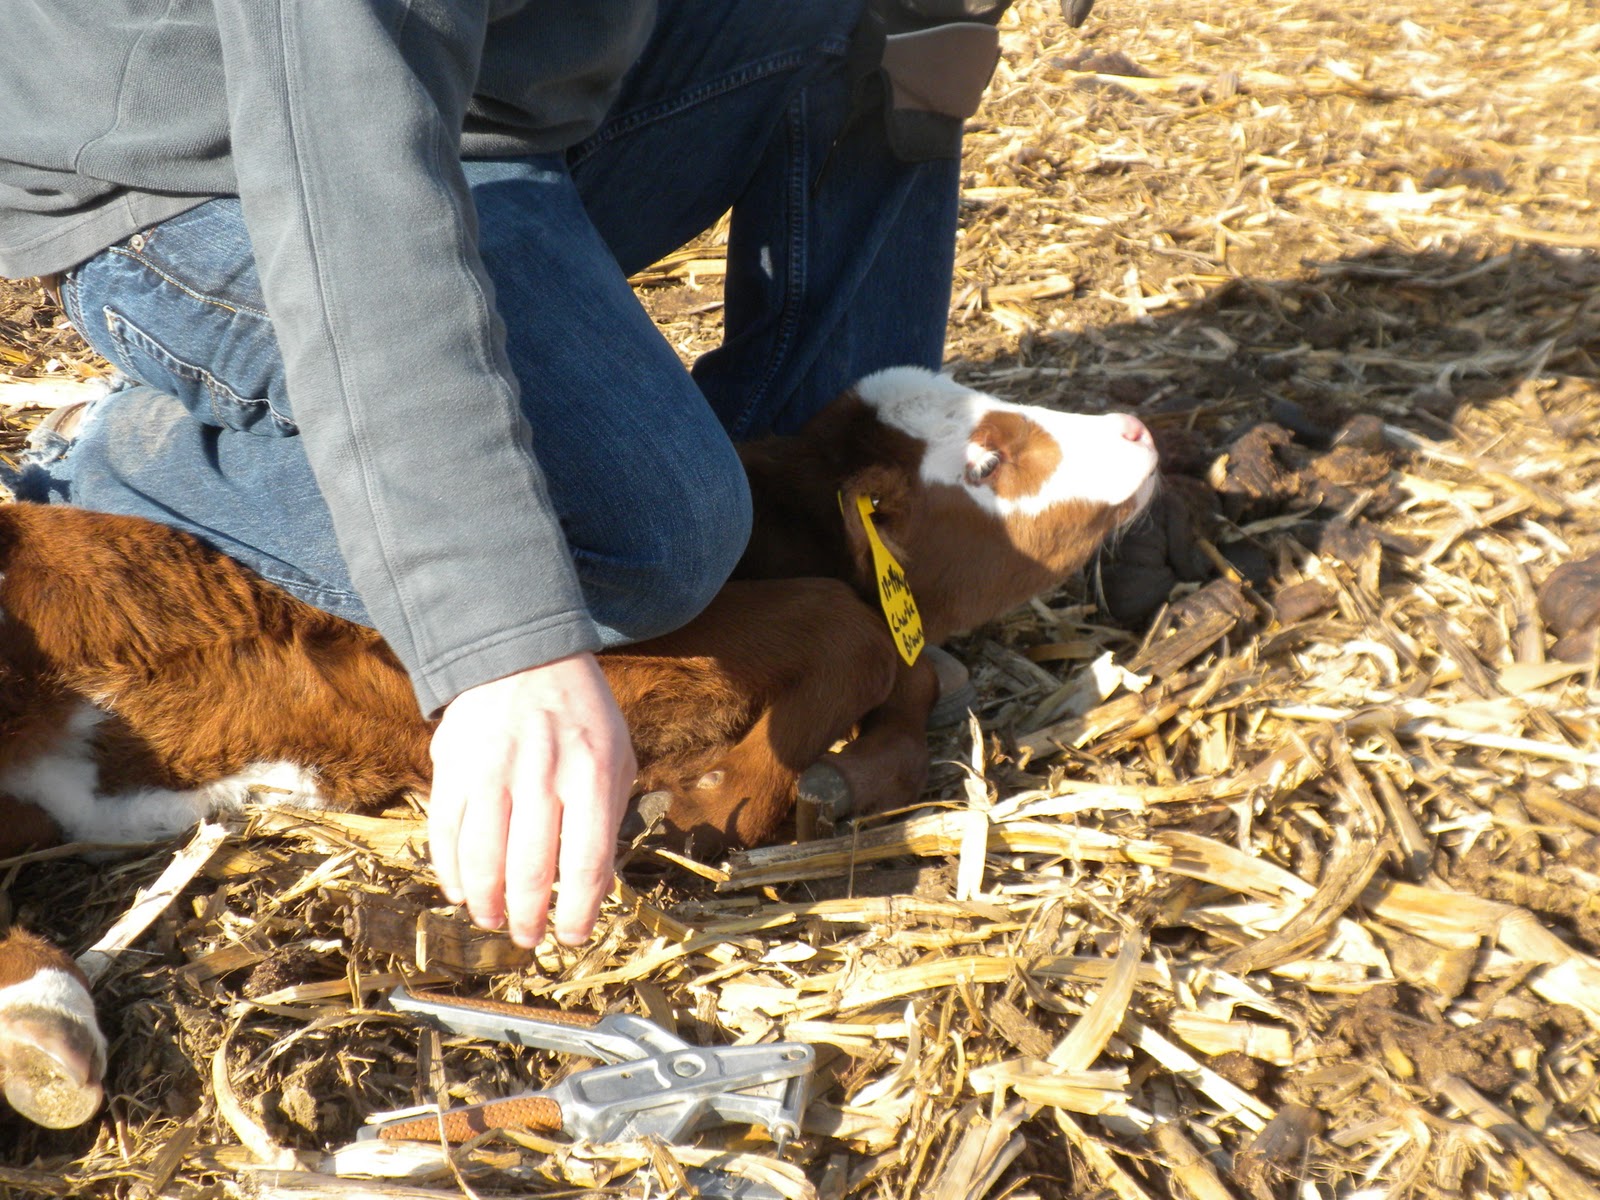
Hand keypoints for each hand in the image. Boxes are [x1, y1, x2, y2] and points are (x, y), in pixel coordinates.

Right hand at [428, 653, 635, 947]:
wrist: (523, 655)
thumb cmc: (581, 717)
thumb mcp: (617, 758)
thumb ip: (608, 820)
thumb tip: (596, 889)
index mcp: (591, 775)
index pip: (585, 862)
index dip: (578, 910)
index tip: (572, 936)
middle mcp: (541, 775)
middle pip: (530, 870)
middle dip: (528, 917)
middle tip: (529, 937)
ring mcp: (492, 771)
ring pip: (483, 859)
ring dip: (486, 902)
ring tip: (493, 920)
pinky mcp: (454, 767)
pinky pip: (446, 832)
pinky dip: (451, 871)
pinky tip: (460, 891)